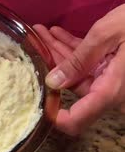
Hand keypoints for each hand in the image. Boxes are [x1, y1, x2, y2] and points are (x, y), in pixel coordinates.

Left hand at [33, 4, 124, 135]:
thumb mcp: (106, 35)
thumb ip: (79, 60)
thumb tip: (52, 82)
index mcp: (111, 90)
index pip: (78, 119)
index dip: (55, 117)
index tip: (36, 102)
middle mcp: (113, 91)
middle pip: (73, 87)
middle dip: (52, 64)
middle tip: (34, 41)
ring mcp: (115, 80)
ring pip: (80, 72)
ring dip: (61, 52)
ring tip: (42, 31)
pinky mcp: (117, 68)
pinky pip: (92, 64)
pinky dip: (76, 50)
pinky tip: (57, 32)